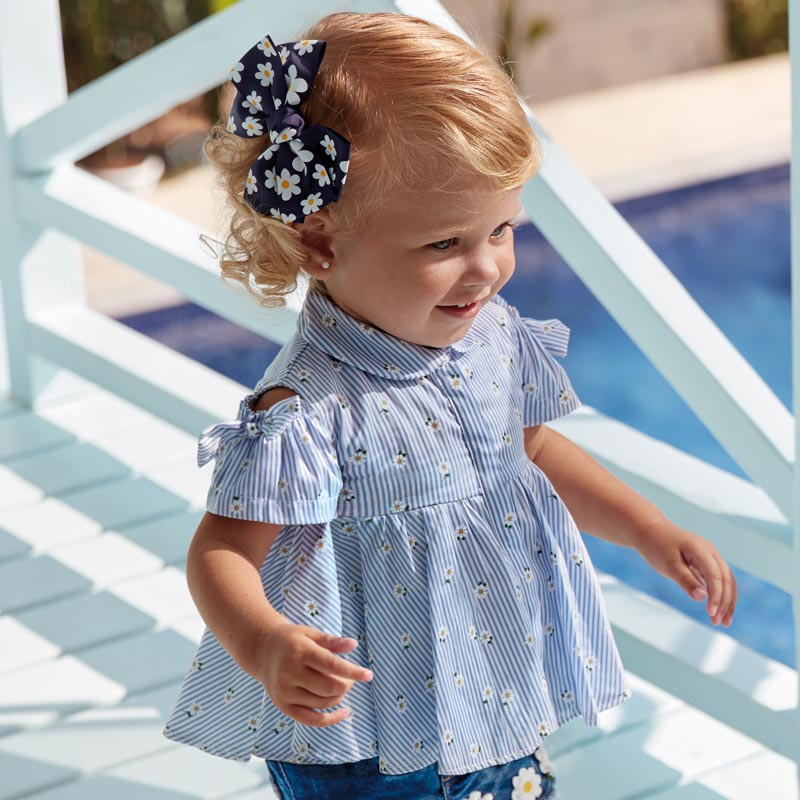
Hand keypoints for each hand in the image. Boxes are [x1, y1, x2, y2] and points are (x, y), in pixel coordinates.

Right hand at [255, 622, 373, 726]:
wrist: (262, 650)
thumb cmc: (292, 640)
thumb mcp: (311, 633)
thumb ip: (332, 641)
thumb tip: (354, 645)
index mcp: (299, 652)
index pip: (331, 665)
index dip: (352, 671)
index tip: (369, 675)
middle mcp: (289, 673)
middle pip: (328, 687)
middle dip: (347, 684)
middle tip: (352, 678)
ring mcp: (285, 692)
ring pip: (322, 703)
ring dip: (339, 697)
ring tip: (343, 686)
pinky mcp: (283, 706)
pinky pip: (310, 719)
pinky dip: (330, 719)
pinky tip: (345, 712)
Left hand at [634, 518, 736, 627]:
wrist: (649, 531)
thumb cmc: (656, 546)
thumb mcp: (668, 565)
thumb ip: (685, 580)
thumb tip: (702, 597)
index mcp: (702, 550)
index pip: (716, 576)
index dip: (716, 596)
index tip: (711, 614)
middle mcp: (711, 552)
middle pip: (726, 580)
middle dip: (725, 602)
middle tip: (720, 624)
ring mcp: (710, 556)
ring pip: (726, 580)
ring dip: (727, 601)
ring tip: (724, 622)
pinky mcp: (705, 562)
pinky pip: (718, 579)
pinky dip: (720, 594)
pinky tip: (717, 609)